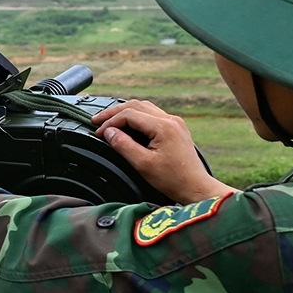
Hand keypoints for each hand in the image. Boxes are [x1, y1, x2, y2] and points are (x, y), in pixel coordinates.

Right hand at [93, 101, 237, 203]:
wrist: (196, 187)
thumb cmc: (172, 179)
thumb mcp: (142, 164)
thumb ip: (123, 145)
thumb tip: (108, 132)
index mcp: (163, 126)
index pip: (129, 114)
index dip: (110, 122)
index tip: (98, 133)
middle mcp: (170, 120)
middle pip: (136, 105)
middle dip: (114, 112)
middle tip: (97, 121)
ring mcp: (175, 122)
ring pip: (144, 108)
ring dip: (125, 113)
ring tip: (109, 121)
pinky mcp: (175, 128)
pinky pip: (152, 115)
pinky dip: (136, 117)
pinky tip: (127, 125)